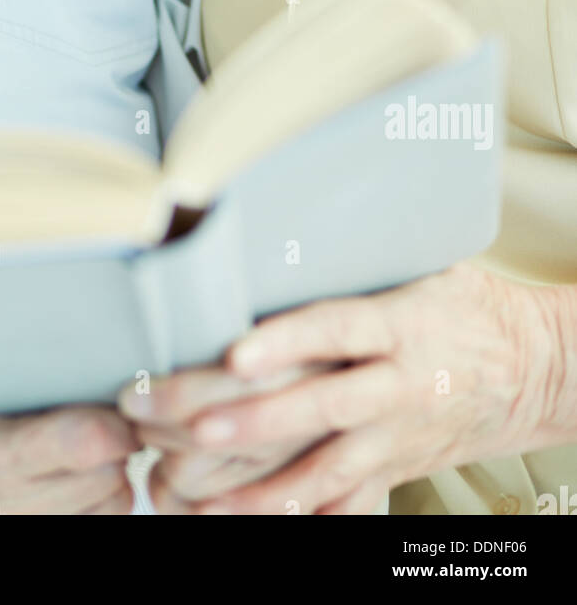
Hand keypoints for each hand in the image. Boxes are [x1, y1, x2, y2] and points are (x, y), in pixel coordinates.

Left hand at [121, 264, 562, 514]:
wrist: (535, 370)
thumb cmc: (468, 307)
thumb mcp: (426, 267)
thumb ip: (362, 259)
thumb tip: (291, 216)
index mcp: (404, 325)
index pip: (339, 331)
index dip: (287, 343)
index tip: (235, 353)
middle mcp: (400, 385)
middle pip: (324, 407)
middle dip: (258, 419)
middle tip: (196, 424)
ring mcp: (398, 435)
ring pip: (329, 469)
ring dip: (265, 485)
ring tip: (203, 493)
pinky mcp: (396, 469)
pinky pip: (345, 501)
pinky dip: (298, 513)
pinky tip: (244, 516)